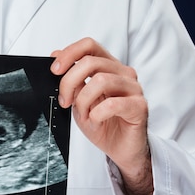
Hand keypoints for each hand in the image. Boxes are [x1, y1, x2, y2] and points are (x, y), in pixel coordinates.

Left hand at [51, 38, 151, 194]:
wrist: (120, 148)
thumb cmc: (102, 123)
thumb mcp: (79, 100)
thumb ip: (71, 79)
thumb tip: (56, 55)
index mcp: (108, 67)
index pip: (89, 45)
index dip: (69, 53)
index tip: (54, 70)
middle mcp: (123, 73)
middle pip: (91, 62)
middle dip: (69, 82)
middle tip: (64, 101)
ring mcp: (134, 88)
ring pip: (101, 81)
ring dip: (84, 101)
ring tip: (84, 115)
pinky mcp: (140, 106)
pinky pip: (113, 103)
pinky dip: (97, 114)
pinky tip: (96, 120)